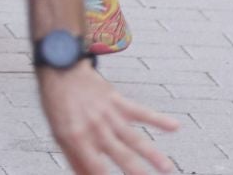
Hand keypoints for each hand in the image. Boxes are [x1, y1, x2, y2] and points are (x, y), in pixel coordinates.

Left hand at [38, 65, 177, 173]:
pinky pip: (141, 111)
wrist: (60, 68)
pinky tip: (174, 126)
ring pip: (134, 137)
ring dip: (152, 154)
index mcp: (78, 138)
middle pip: (121, 154)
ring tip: (167, 168)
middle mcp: (96, 127)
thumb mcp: (59, 135)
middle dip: (136, 171)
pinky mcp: (118, 101)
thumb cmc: (58, 104)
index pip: (96, 167)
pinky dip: (158, 119)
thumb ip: (75, 160)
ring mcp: (109, 114)